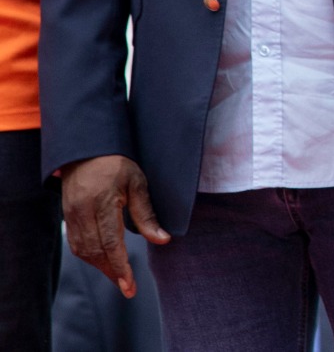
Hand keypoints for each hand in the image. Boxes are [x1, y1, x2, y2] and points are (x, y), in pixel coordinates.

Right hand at [61, 155, 169, 296]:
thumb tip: (163, 240)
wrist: (85, 150)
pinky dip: (90, 256)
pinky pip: (76, 244)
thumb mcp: (137, 182)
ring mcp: (72, 216)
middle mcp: (83, 213)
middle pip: (96, 252)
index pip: (111, 242)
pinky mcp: (67, 218)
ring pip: (84, 251)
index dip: (120, 266)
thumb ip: (147, 214)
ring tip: (119, 277)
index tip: (129, 285)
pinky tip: (104, 261)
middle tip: (128, 288)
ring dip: (101, 267)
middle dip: (112, 272)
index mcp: (102, 203)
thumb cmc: (116, 164)